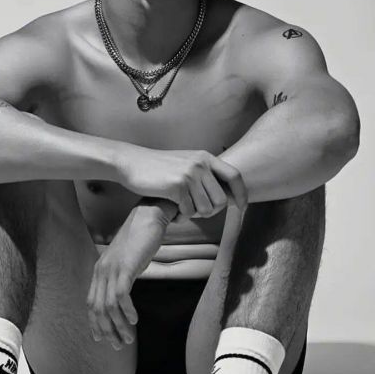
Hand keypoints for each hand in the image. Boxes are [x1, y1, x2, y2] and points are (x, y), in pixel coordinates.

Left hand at [86, 202, 170, 348]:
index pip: (91, 303)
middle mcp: (101, 271)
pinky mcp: (125, 267)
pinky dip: (127, 311)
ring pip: (109, 306)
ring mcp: (112, 269)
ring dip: (118, 326)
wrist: (148, 218)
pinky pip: (121, 295)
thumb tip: (124, 296)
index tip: (103, 339)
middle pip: (98, 309)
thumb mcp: (126, 262)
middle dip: (107, 330)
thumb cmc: (140, 240)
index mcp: (100, 271)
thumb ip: (121, 277)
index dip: (96, 323)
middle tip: (119, 345)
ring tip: (128, 338)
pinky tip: (134, 320)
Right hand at [117, 146, 248, 218]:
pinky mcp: (177, 186)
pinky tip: (172, 208)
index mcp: (206, 157)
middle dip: (211, 211)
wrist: (132, 162)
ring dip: (194, 214)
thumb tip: (226, 195)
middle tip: (195, 211)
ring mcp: (189, 174)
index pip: (235, 176)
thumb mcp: (186, 162)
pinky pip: (189, 211)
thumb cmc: (158, 167)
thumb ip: (205, 174)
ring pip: (206, 209)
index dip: (241, 194)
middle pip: (221, 200)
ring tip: (181, 207)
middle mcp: (200, 164)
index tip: (242, 207)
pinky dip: (181, 215)